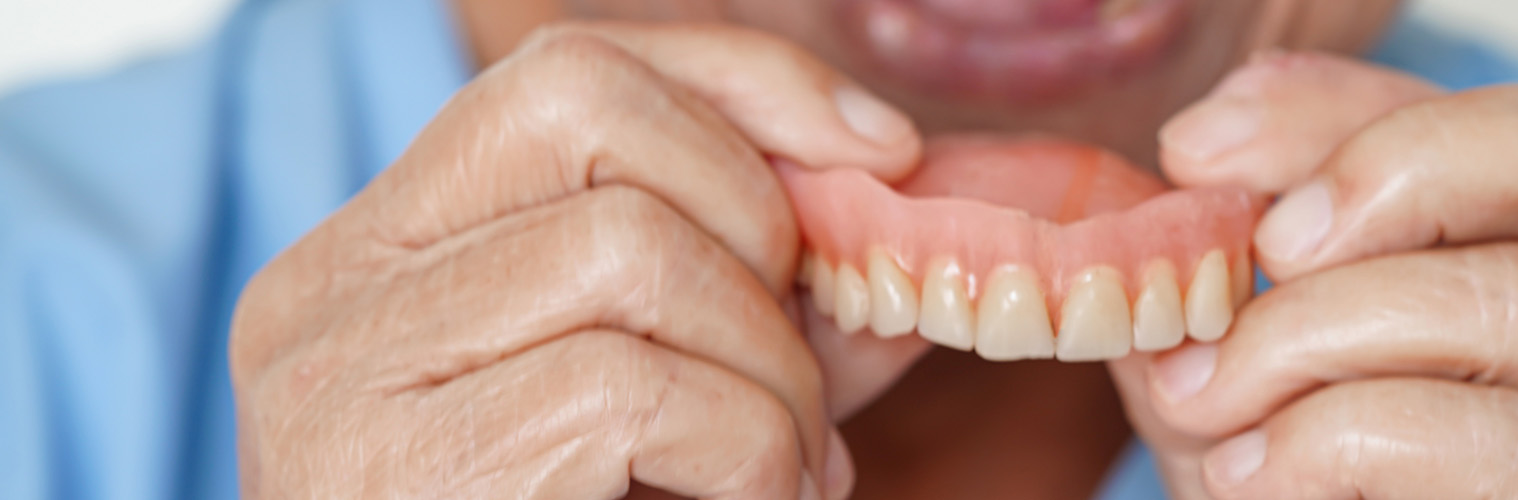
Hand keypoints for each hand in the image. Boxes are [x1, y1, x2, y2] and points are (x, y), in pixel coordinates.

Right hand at [230, 23, 926, 498]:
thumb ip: (758, 315)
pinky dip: (745, 451)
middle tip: (796, 368)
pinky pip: (635, 386)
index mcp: (384, 256)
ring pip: (630, 251)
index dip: (740, 81)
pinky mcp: (399, 469)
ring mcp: (343, 377)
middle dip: (755, 225)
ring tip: (780, 470)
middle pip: (589, 115)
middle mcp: (330, 290)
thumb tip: (899, 221)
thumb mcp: (670, 409)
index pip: (564, 71)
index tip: (876, 147)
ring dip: (765, 369)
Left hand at [1110, 52, 1517, 498]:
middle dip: (1362, 195)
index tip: (1202, 153)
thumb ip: (1241, 295)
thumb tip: (1191, 182)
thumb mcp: (1270, 396)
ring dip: (1318, 338)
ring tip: (1213, 407)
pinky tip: (1260, 480)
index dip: (1365, 113)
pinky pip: (1506, 447)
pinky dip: (1345, 441)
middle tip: (1228, 280)